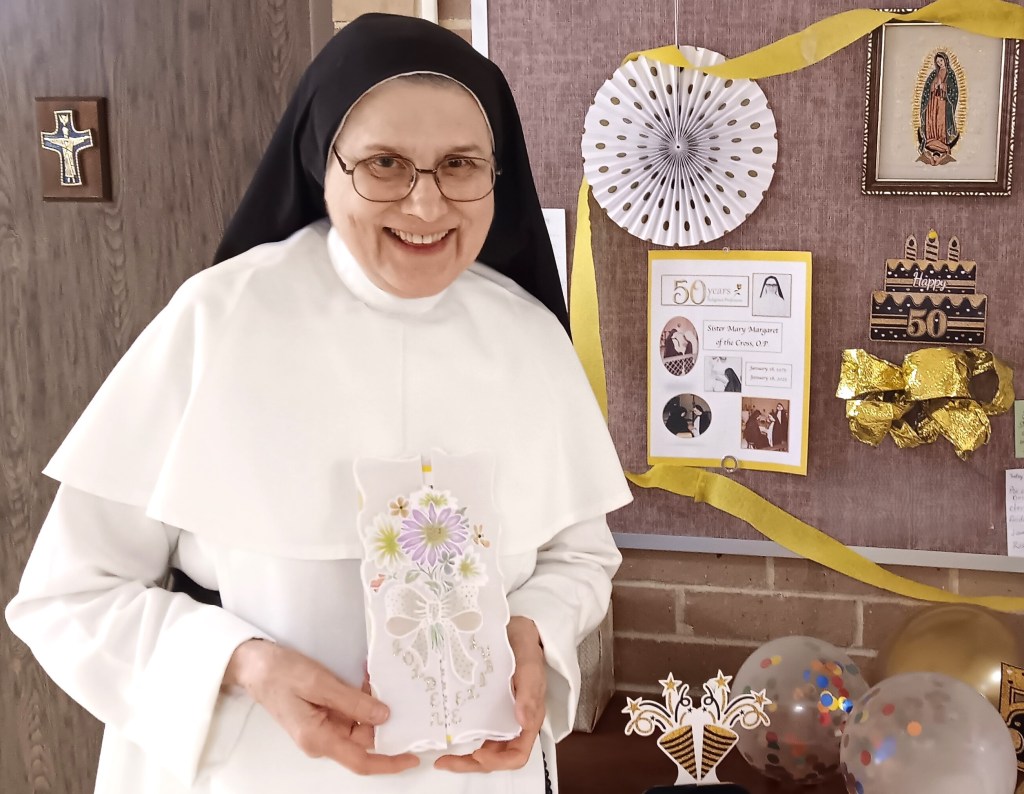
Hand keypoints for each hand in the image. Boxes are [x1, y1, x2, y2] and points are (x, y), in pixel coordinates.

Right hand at [224, 639, 418, 774]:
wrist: (252, 664)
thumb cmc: (279, 673)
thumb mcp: (318, 683)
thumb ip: (352, 701)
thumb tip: (383, 716)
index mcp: (318, 738)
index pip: (361, 760)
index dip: (390, 761)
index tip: (413, 756)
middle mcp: (321, 739)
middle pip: (364, 741)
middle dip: (386, 722)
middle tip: (405, 699)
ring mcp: (321, 727)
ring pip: (359, 725)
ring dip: (373, 706)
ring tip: (383, 681)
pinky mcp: (321, 715)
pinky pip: (349, 713)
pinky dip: (361, 699)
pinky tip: (368, 680)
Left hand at [434, 616, 545, 772]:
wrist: (513, 627)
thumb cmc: (525, 643)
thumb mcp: (529, 661)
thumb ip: (529, 689)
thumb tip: (524, 722)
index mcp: (529, 716)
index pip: (517, 754)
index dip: (498, 761)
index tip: (477, 755)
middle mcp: (514, 720)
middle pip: (496, 756)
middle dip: (472, 764)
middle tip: (445, 761)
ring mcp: (498, 715)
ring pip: (484, 747)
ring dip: (464, 757)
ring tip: (440, 757)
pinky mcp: (485, 706)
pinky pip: (475, 729)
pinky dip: (461, 738)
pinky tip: (445, 732)